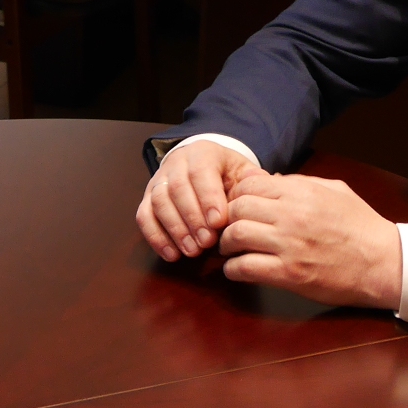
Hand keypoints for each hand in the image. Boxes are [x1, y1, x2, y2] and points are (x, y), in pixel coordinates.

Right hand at [137, 140, 263, 260]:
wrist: (203, 166)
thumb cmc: (226, 174)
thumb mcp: (243, 171)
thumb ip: (252, 181)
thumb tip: (263, 187)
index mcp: (203, 153)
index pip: (201, 172)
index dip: (208, 198)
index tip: (219, 222)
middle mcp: (176, 164)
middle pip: (177, 189)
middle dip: (192, 218)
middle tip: (206, 242)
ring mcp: (158, 180)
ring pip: (158, 202)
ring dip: (174, 229)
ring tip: (192, 251)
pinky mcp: (147, 198)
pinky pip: (144, 216)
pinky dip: (155, 237)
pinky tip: (171, 254)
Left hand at [217, 170, 402, 309]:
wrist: (383, 262)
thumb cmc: (361, 225)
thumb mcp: (334, 190)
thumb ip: (298, 181)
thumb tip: (265, 178)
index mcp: (301, 192)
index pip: (249, 184)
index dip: (237, 196)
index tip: (237, 207)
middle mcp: (291, 215)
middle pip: (237, 209)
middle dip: (227, 219)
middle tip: (229, 229)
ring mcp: (289, 245)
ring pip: (236, 236)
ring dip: (226, 244)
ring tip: (231, 250)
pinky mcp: (290, 274)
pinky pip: (245, 268)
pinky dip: (234, 269)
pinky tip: (237, 270)